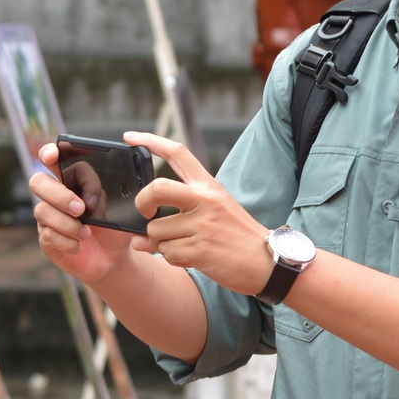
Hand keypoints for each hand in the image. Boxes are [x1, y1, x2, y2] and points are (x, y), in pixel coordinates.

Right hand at [30, 141, 136, 285]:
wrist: (113, 257)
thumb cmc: (114, 228)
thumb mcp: (118, 208)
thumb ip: (105, 195)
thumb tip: (91, 199)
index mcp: (71, 181)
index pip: (53, 159)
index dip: (48, 153)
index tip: (53, 155)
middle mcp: (55, 196)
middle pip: (38, 181)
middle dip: (59, 195)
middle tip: (80, 209)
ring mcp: (47, 218)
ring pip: (42, 211)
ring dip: (68, 224)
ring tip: (87, 234)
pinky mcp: (46, 240)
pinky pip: (47, 235)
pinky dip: (67, 242)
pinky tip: (79, 246)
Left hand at [126, 133, 277, 296]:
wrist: (267, 261)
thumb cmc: (236, 236)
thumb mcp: (215, 209)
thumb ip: (178, 214)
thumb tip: (138, 235)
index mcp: (208, 186)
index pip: (177, 153)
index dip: (150, 141)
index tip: (130, 137)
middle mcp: (205, 200)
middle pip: (156, 188)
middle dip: (142, 204)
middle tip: (146, 214)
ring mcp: (203, 224)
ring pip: (156, 231)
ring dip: (161, 244)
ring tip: (183, 246)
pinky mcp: (201, 250)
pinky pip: (167, 254)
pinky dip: (172, 259)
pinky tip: (190, 258)